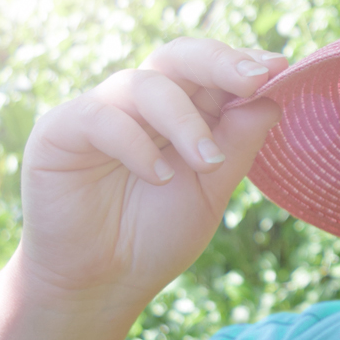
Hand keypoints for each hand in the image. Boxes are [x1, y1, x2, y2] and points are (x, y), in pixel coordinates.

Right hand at [17, 37, 287, 309]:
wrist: (103, 282)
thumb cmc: (156, 234)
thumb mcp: (211, 192)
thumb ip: (237, 147)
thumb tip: (271, 101)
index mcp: (183, 112)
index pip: (211, 71)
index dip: (243, 63)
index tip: (279, 66)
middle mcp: (142, 104)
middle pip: (179, 57)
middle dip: (220, 63)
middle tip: (254, 80)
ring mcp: (101, 112)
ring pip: (145, 85)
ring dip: (186, 122)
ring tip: (209, 162)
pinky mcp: (61, 130)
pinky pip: (100, 117)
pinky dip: (136, 144)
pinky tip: (159, 178)